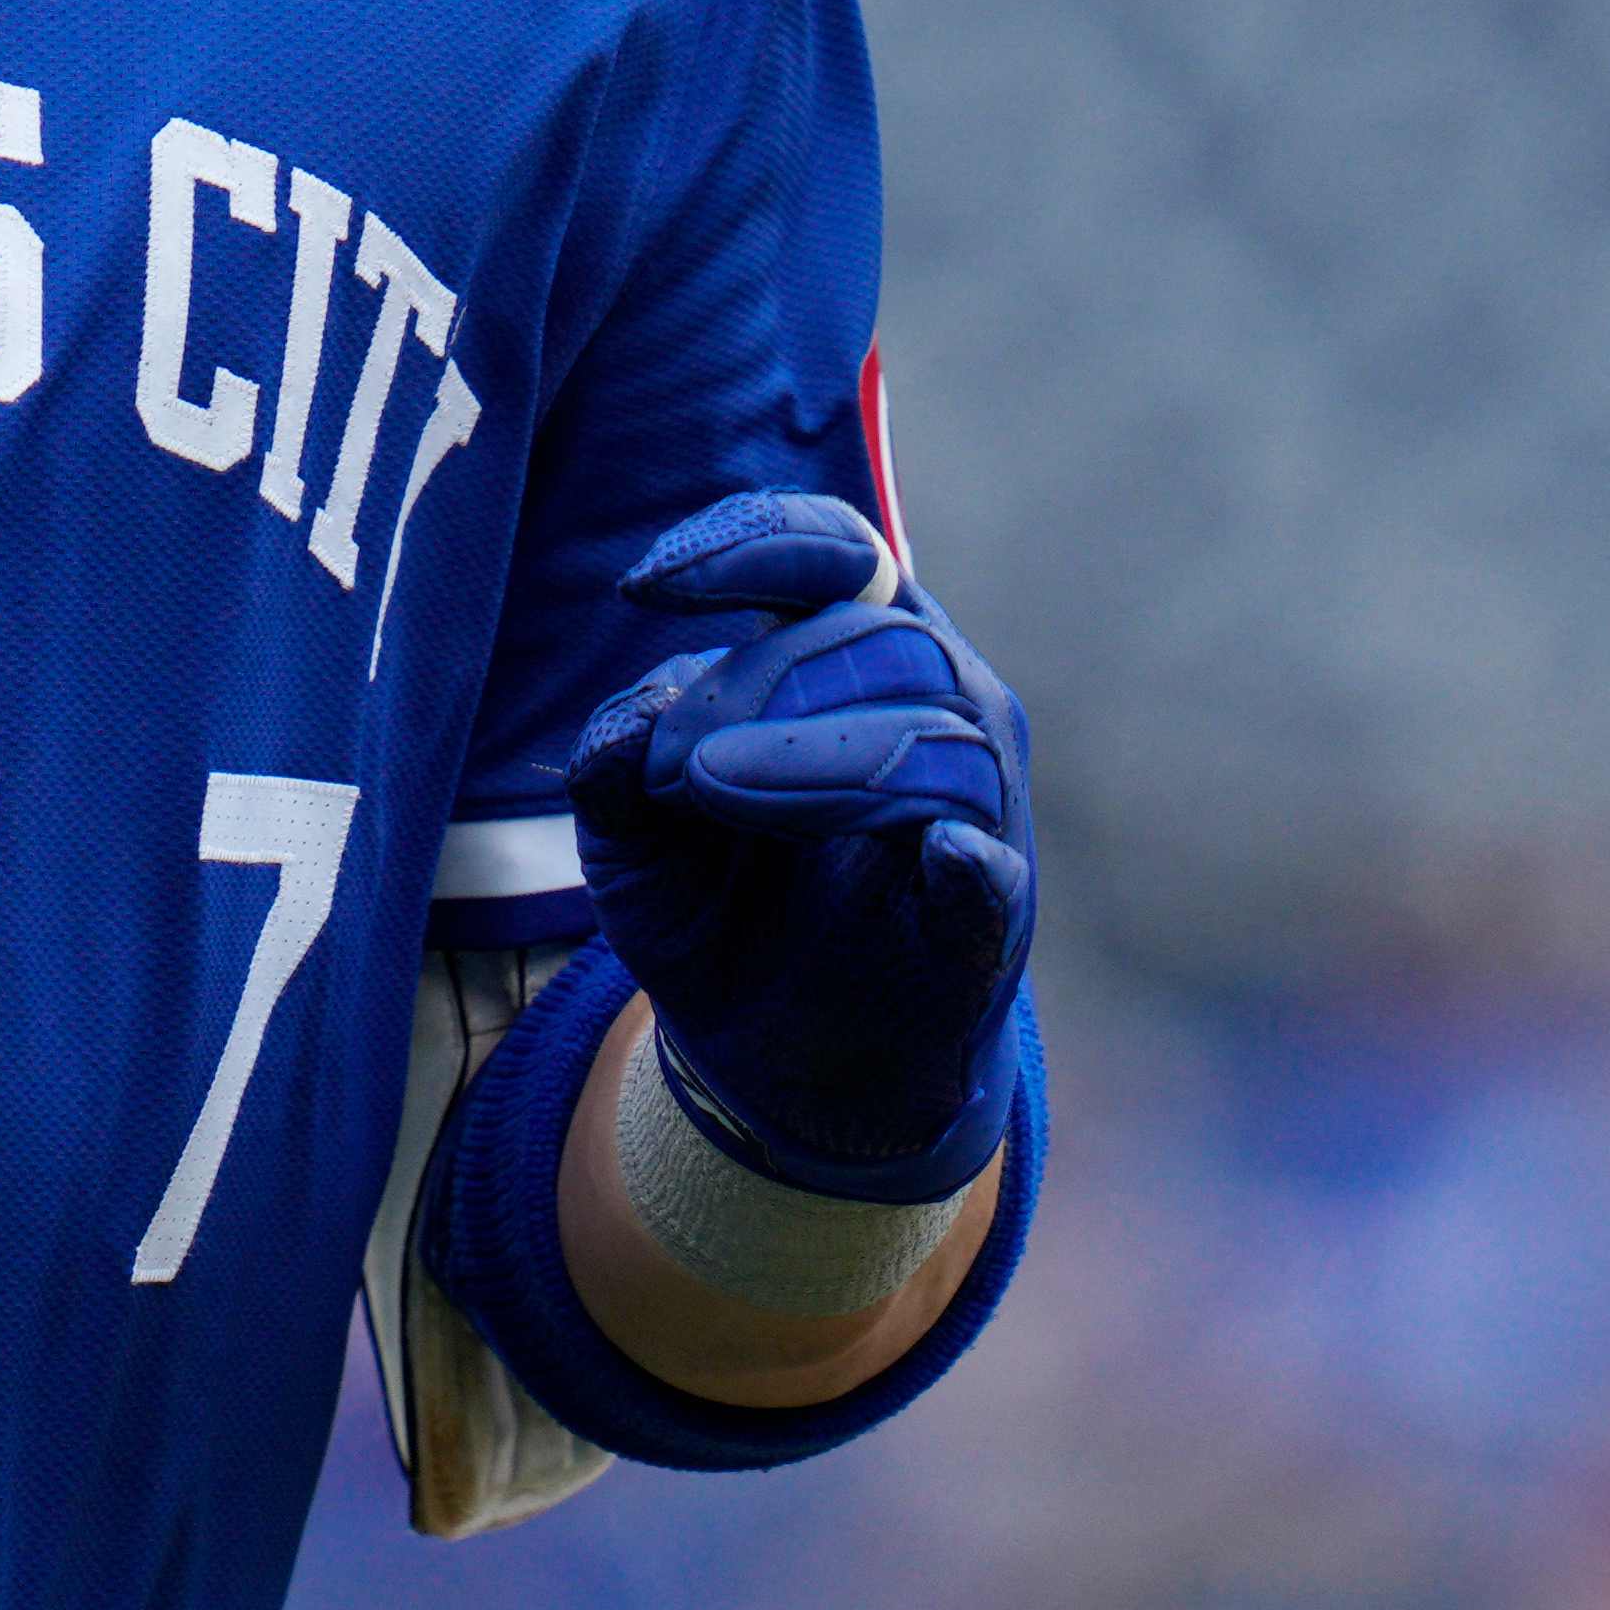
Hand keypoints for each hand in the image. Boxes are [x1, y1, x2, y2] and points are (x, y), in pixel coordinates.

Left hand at [566, 491, 1033, 1204]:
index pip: (835, 553)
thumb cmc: (715, 909)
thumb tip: (631, 721)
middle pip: (874, 641)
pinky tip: (945, 856)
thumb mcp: (633, 832)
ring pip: (931, 741)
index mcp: (858, 659)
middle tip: (671, 766)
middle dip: (755, 687)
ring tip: (709, 793)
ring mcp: (978, 815)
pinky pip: (991, 879)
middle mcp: (941, 709)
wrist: (775, 1065)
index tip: (644, 586)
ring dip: (811, 759)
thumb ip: (617, 761)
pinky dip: (970, 865)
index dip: (751, 544)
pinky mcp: (985, 923)